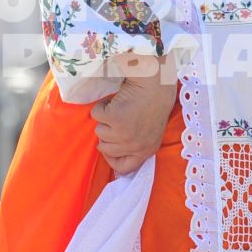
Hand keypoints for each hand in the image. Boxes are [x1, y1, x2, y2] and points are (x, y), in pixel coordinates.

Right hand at [91, 56, 176, 174]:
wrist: (156, 84)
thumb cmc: (154, 103)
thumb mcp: (150, 132)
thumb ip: (136, 144)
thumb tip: (110, 152)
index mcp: (146, 150)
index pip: (123, 167)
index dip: (111, 159)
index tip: (107, 146)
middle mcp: (135, 146)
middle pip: (105, 149)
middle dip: (106, 132)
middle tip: (116, 118)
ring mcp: (124, 134)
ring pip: (99, 132)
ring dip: (105, 118)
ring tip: (119, 107)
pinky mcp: (114, 119)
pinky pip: (96, 115)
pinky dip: (102, 105)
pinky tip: (115, 99)